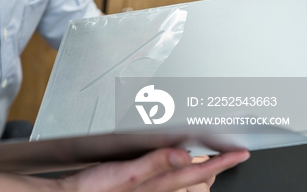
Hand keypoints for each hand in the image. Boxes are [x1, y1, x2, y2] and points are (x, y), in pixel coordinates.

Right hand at [60, 147, 249, 191]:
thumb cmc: (98, 188)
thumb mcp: (129, 173)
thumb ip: (157, 163)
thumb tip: (186, 155)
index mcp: (161, 183)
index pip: (200, 171)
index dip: (222, 162)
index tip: (241, 154)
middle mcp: (159, 186)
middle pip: (196, 176)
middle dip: (216, 165)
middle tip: (231, 151)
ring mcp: (150, 187)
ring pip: (183, 176)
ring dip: (198, 165)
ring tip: (209, 152)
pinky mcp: (140, 184)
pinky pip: (167, 176)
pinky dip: (178, 165)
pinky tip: (174, 157)